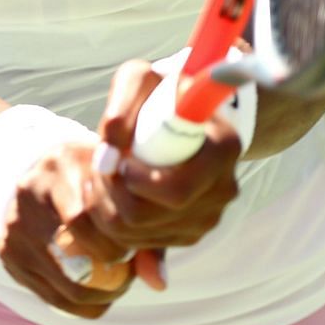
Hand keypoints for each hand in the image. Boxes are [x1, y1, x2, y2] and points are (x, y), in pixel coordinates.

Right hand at [0, 138, 136, 317]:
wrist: (40, 170)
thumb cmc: (93, 178)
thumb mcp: (117, 185)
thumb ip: (142, 229)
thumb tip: (159, 283)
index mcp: (61, 162)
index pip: (85, 218)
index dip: (117, 245)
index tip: (134, 248)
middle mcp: (30, 190)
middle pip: (74, 255)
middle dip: (111, 274)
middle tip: (127, 272)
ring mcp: (14, 224)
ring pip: (64, 284)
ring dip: (97, 294)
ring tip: (113, 282)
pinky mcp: (7, 251)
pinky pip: (48, 295)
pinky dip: (76, 302)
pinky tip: (92, 288)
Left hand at [66, 60, 244, 290]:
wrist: (183, 111)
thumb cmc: (159, 91)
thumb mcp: (139, 80)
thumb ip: (120, 112)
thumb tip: (105, 160)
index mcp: (223, 147)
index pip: (175, 190)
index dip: (134, 182)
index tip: (118, 160)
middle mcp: (224, 188)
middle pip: (149, 217)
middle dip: (111, 195)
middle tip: (100, 169)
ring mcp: (210, 216)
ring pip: (139, 235)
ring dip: (107, 209)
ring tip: (103, 177)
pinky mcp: (191, 232)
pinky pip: (142, 244)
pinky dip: (117, 224)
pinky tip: (114, 193)